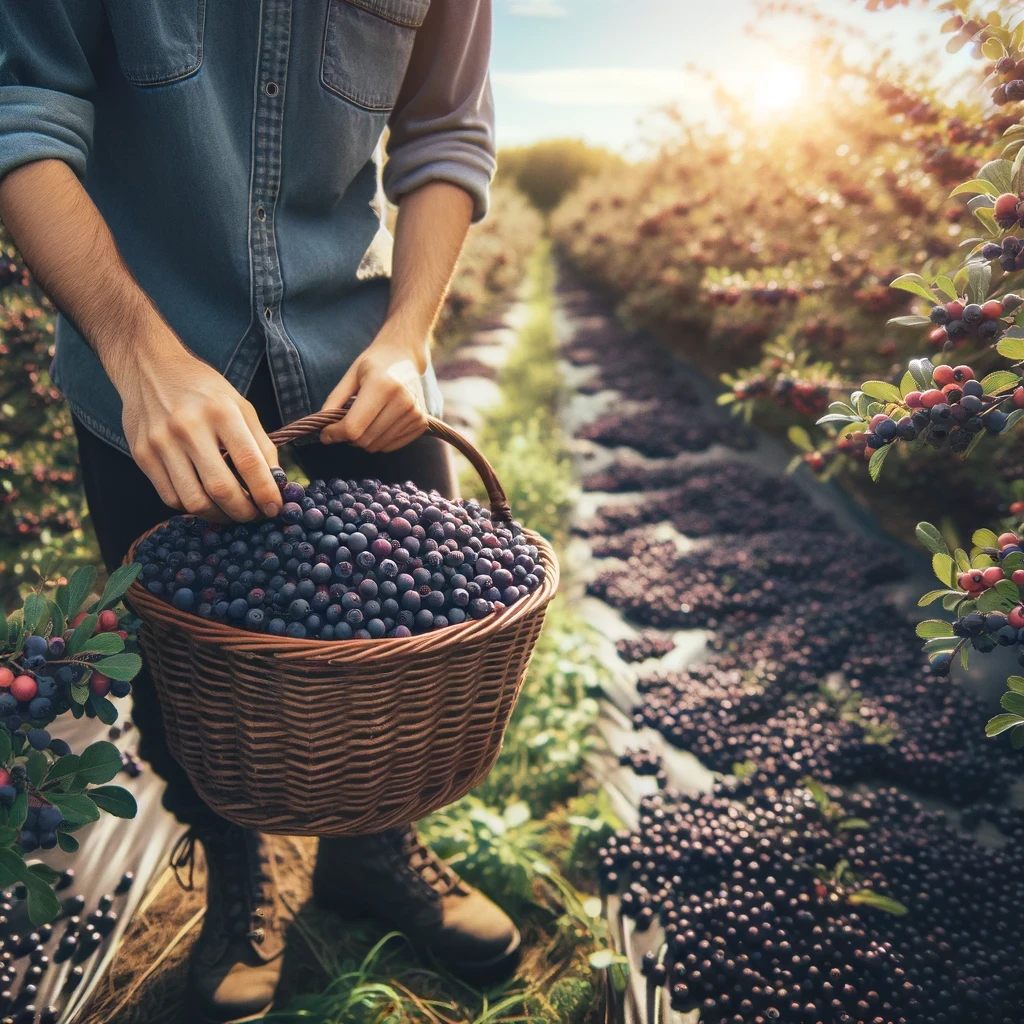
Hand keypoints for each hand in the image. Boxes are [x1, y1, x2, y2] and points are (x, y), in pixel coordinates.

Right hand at [116, 330, 280, 522]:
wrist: (149, 368)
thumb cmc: (202, 389)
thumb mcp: (240, 405)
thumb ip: (260, 443)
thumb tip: (277, 482)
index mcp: (220, 411)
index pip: (249, 462)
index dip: (265, 492)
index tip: (275, 508)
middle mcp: (188, 427)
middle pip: (220, 488)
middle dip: (244, 512)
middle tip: (254, 516)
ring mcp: (160, 443)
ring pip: (194, 501)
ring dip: (219, 516)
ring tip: (232, 513)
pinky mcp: (142, 455)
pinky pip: (171, 497)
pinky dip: (193, 507)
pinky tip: (206, 502)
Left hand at [319, 331, 428, 450]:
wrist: (404, 356)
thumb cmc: (373, 364)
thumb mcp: (350, 376)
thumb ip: (334, 402)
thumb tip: (323, 431)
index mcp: (382, 386)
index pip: (353, 427)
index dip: (334, 434)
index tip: (325, 433)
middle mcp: (403, 401)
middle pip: (364, 440)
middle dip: (348, 438)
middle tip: (343, 425)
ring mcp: (415, 414)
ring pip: (377, 446)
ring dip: (363, 440)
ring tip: (362, 422)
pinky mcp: (421, 423)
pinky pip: (391, 446)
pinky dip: (378, 441)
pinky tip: (377, 424)